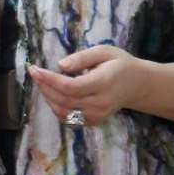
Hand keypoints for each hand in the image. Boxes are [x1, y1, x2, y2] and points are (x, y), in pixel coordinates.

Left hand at [28, 44, 147, 123]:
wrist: (138, 85)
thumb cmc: (119, 64)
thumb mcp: (104, 52)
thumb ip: (82, 57)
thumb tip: (60, 66)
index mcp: (104, 83)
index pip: (71, 87)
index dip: (50, 80)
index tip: (35, 69)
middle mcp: (101, 103)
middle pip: (64, 100)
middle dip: (45, 87)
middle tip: (35, 73)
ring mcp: (98, 115)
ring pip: (64, 112)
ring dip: (48, 98)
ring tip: (42, 82)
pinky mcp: (94, 122)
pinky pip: (69, 119)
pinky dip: (56, 108)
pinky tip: (54, 94)